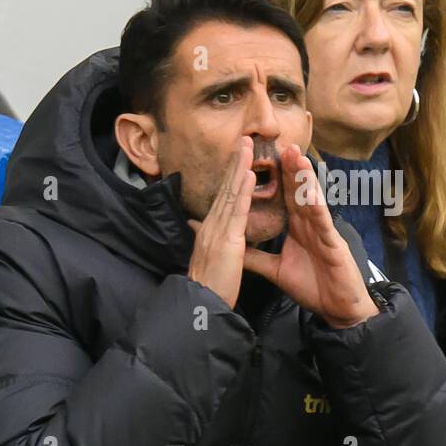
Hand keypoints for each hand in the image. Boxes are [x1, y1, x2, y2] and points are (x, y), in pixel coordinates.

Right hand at [186, 137, 253, 308]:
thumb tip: (197, 229)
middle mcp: (210, 226)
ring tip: (247, 146)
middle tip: (243, 140)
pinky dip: (243, 191)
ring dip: (238, 168)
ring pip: (230, 194)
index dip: (231, 177)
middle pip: (225, 190)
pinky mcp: (226, 240)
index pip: (223, 199)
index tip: (238, 159)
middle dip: (234, 164)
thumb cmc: (209, 288)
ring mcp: (216, 231)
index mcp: (209, 232)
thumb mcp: (208, 260)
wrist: (201, 305)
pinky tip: (249, 173)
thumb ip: (206, 242)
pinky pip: (237, 210)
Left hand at [242, 145, 377, 327]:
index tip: (261, 159)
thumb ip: (255, 257)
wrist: (336, 309)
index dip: (274, 178)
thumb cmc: (312, 286)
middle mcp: (310, 225)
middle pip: (297, 191)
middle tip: (280, 143)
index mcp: (297, 228)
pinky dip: (317, 208)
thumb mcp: (275, 269)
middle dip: (290, 167)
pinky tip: (311, 195)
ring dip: (304, 178)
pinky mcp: (333, 244)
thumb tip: (233, 247)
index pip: (283, 198)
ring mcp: (323, 232)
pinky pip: (324, 223)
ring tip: (297, 156)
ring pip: (312, 200)